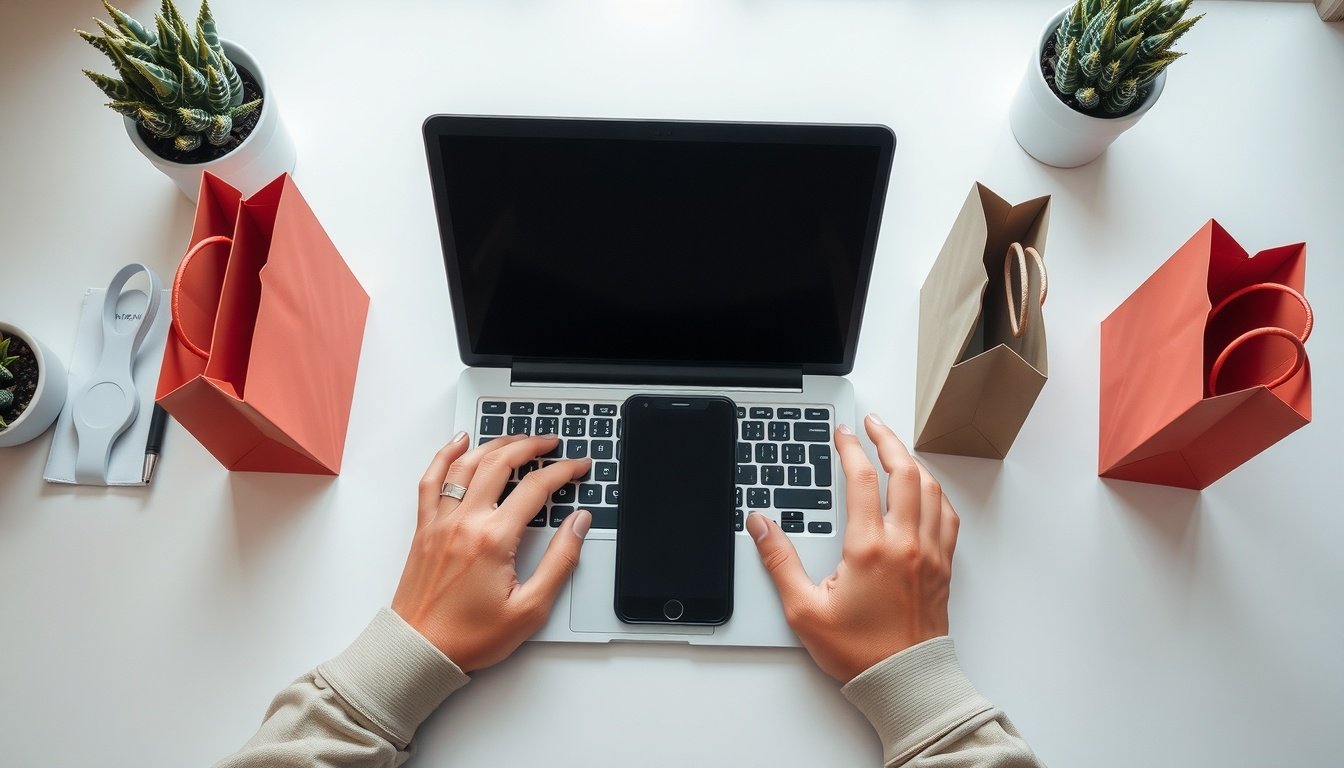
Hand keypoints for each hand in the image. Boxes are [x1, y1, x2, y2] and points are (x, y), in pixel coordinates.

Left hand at [392, 432, 592, 671]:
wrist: (420, 651)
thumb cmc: (470, 636)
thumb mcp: (530, 608)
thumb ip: (559, 561)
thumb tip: (578, 523)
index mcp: (494, 539)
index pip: (536, 488)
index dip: (563, 471)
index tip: (579, 466)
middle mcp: (465, 522)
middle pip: (501, 463)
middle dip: (531, 446)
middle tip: (552, 443)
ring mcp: (440, 522)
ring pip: (468, 464)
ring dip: (495, 443)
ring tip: (517, 437)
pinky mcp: (424, 529)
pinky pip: (431, 479)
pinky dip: (445, 455)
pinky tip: (458, 442)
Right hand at [747, 414, 957, 682]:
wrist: (904, 682)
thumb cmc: (859, 651)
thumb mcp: (804, 609)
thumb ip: (779, 561)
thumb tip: (761, 525)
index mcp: (870, 548)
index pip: (862, 480)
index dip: (850, 449)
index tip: (842, 434)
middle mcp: (905, 543)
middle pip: (904, 472)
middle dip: (887, 440)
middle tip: (871, 424)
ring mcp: (930, 553)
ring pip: (930, 489)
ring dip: (913, 462)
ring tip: (895, 449)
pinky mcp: (943, 567)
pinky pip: (947, 516)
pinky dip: (936, 493)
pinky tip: (926, 491)